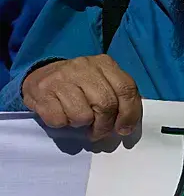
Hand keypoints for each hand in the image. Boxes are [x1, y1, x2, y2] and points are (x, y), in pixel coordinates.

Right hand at [21, 55, 143, 141]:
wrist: (40, 76)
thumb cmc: (78, 86)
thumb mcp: (102, 82)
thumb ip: (119, 96)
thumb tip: (131, 120)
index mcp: (104, 63)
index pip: (127, 89)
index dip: (129, 114)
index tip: (124, 129)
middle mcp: (84, 67)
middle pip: (106, 104)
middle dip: (104, 125)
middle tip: (98, 132)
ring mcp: (62, 77)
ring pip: (83, 115)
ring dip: (81, 124)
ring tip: (76, 118)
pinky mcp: (43, 91)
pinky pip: (60, 119)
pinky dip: (62, 123)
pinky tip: (60, 115)